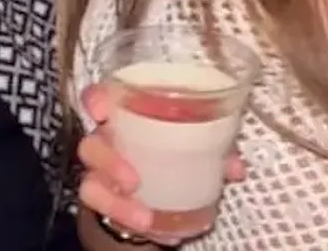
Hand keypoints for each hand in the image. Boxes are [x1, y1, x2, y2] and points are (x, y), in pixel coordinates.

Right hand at [76, 84, 245, 243]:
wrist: (152, 183)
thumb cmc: (170, 150)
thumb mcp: (193, 143)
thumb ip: (215, 148)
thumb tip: (236, 167)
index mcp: (124, 117)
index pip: (98, 99)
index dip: (96, 100)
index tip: (102, 108)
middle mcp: (107, 142)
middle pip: (91, 145)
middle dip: (109, 162)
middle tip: (134, 181)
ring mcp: (101, 173)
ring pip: (91, 183)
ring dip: (116, 202)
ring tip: (144, 218)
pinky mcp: (104, 200)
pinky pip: (105, 212)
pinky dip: (128, 220)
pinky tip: (155, 229)